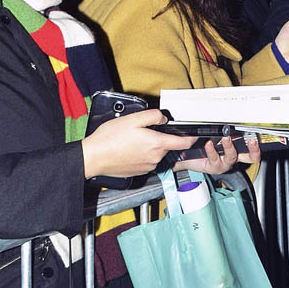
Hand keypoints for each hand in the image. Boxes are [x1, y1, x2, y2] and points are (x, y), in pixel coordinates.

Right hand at [82, 109, 197, 179]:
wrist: (94, 157)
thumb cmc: (110, 139)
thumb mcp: (133, 119)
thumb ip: (152, 116)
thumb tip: (163, 118)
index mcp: (157, 144)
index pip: (182, 142)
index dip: (191, 138)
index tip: (194, 135)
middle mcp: (155, 158)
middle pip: (166, 146)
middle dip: (159, 138)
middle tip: (141, 132)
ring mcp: (148, 166)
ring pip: (155, 153)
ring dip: (149, 147)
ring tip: (131, 141)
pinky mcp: (140, 172)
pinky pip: (146, 161)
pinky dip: (141, 155)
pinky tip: (128, 150)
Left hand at [174, 135, 260, 173]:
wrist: (188, 156)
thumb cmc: (202, 144)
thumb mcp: (213, 133)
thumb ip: (220, 127)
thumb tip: (224, 115)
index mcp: (236, 147)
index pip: (252, 146)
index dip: (257, 142)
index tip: (257, 134)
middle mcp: (232, 156)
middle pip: (251, 157)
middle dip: (253, 149)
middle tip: (252, 141)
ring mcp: (224, 162)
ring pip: (232, 157)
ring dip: (230, 146)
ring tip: (225, 138)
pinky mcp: (214, 167)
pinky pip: (215, 159)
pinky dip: (212, 151)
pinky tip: (209, 144)